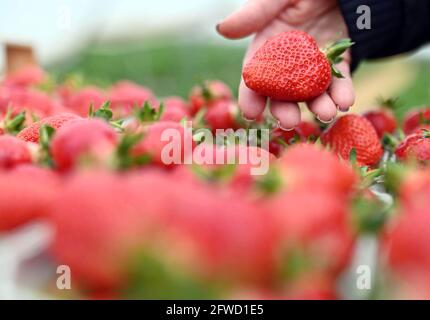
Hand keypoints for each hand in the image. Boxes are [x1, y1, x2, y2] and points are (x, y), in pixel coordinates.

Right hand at [217, 0, 354, 128]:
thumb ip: (255, 13)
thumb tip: (222, 29)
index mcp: (266, 46)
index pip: (254, 77)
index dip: (250, 96)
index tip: (251, 114)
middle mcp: (287, 60)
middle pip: (282, 92)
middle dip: (284, 109)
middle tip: (289, 121)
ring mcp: (313, 63)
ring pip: (312, 91)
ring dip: (317, 106)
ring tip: (326, 114)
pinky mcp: (339, 61)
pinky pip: (340, 80)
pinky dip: (342, 92)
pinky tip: (345, 102)